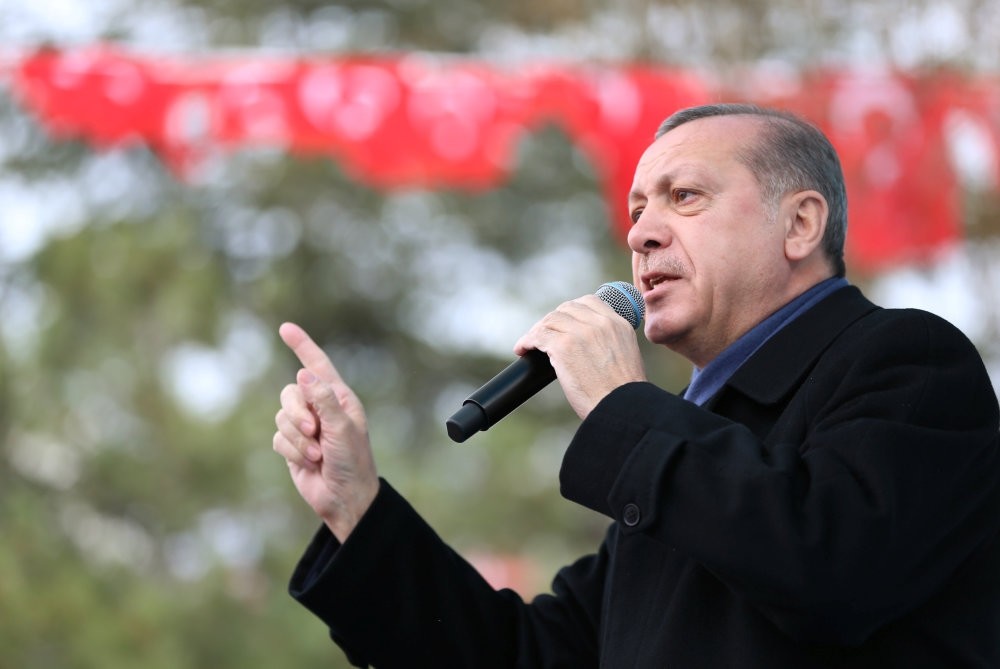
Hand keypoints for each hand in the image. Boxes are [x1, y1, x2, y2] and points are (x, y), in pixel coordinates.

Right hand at [273, 322, 378, 541]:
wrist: (344, 498)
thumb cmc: (353, 462)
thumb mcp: (342, 429)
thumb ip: (323, 400)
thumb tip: (303, 373)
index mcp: (339, 398)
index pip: (318, 365)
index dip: (302, 346)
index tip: (286, 328)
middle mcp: (321, 408)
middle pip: (290, 393)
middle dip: (297, 413)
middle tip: (314, 432)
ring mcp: (305, 426)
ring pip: (281, 416)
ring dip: (297, 439)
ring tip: (318, 454)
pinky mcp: (292, 445)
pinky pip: (278, 438)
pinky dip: (292, 452)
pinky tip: (309, 463)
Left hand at [513, 294, 645, 418]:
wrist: (622, 409)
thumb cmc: (622, 395)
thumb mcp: (625, 356)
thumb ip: (610, 342)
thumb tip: (588, 346)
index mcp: (618, 324)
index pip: (589, 302)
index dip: (571, 311)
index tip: (562, 323)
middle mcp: (600, 323)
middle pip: (566, 309)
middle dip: (552, 321)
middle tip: (543, 336)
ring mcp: (581, 333)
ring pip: (550, 321)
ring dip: (537, 331)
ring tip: (530, 344)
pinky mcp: (563, 346)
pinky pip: (538, 336)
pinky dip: (527, 341)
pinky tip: (522, 350)